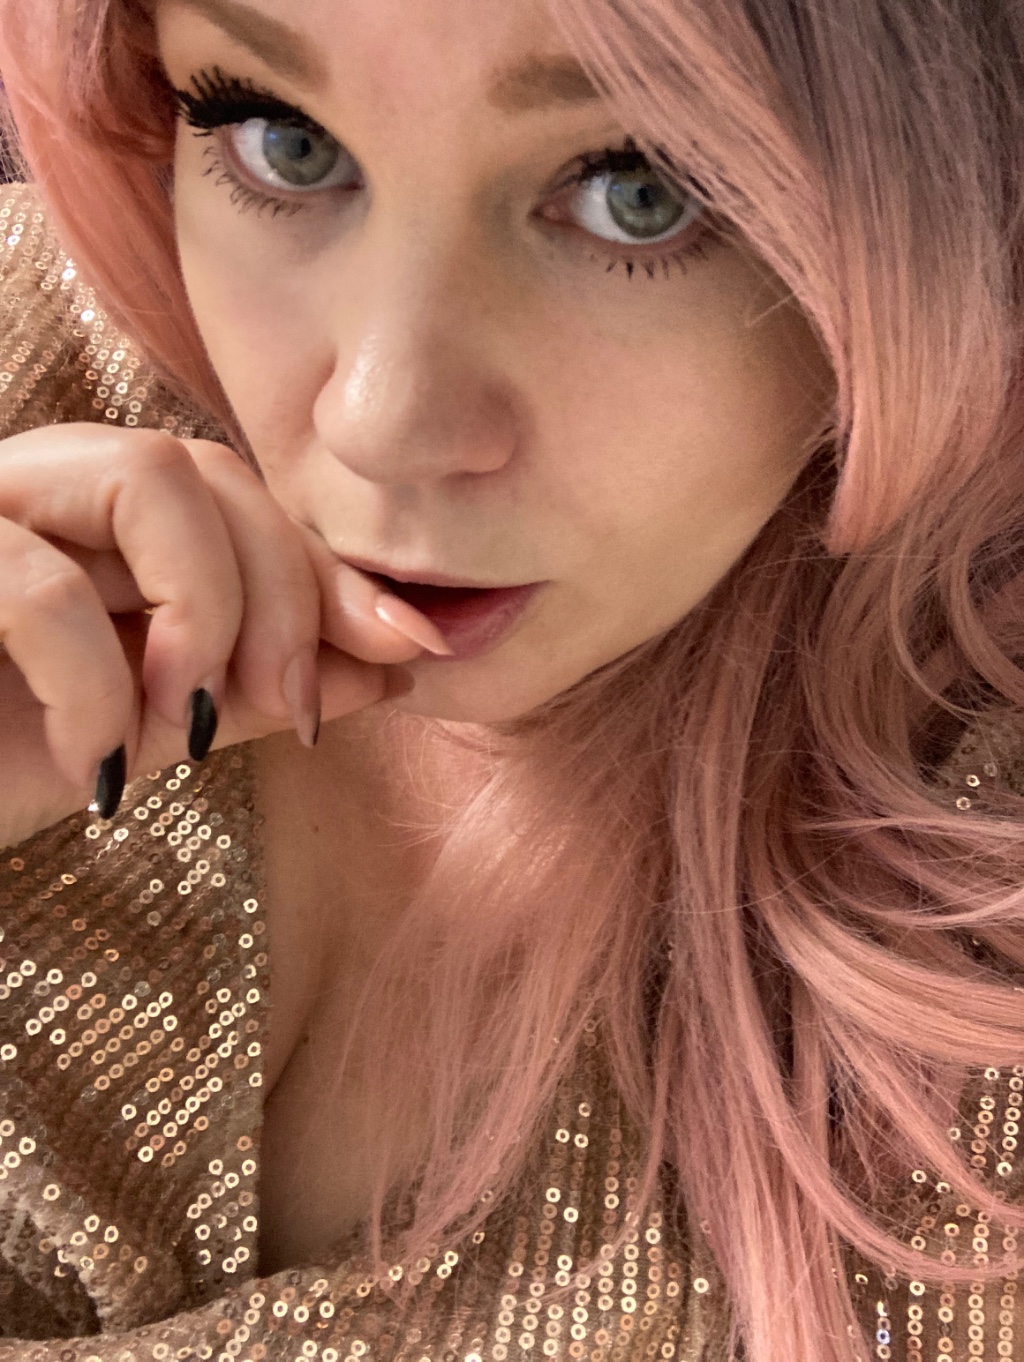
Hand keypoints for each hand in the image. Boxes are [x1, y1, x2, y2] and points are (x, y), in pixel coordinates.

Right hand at [0, 424, 443, 848]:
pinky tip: (94, 766)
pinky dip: (97, 682)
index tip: (417, 647)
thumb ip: (251, 690)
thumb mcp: (140, 729)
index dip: (332, 568)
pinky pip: (36, 581)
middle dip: (283, 592)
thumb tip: (390, 668)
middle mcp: (31, 484)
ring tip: (183, 734)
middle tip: (290, 714)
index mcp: (88, 519)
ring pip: (145, 477)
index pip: (236, 497)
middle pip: (207, 468)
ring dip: (207, 614)